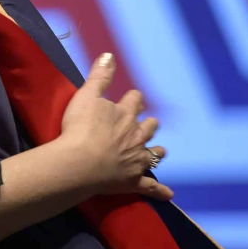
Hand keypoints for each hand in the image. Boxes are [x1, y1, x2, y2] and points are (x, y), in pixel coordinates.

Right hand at [58, 53, 172, 200]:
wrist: (80, 161)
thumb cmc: (80, 127)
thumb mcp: (86, 95)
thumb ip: (99, 76)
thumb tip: (109, 55)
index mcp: (125, 115)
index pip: (134, 101)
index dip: (134, 99)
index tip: (133, 97)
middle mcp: (136, 136)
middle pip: (148, 127)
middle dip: (149, 124)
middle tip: (150, 122)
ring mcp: (136, 160)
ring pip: (154, 154)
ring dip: (157, 151)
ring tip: (160, 150)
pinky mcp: (133, 181)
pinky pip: (150, 187)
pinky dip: (160, 190)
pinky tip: (168, 193)